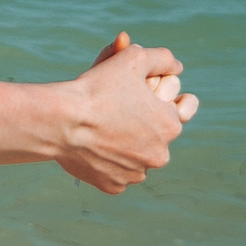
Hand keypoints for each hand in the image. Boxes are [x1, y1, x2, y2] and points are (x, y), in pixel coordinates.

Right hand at [58, 33, 196, 193]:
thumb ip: (162, 58)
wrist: (61, 121)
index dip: (166, 97)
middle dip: (144, 123)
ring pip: (137, 156)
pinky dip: (108, 162)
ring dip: (127, 145)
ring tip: (103, 128)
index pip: (184, 108)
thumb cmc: (97, 88)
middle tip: (118, 109)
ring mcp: (137, 174)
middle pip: (157, 135)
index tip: (151, 96)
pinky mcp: (115, 186)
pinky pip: (117, 173)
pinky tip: (94, 148)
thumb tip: (177, 66)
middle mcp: (159, 155)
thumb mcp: (133, 58)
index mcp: (170, 125)